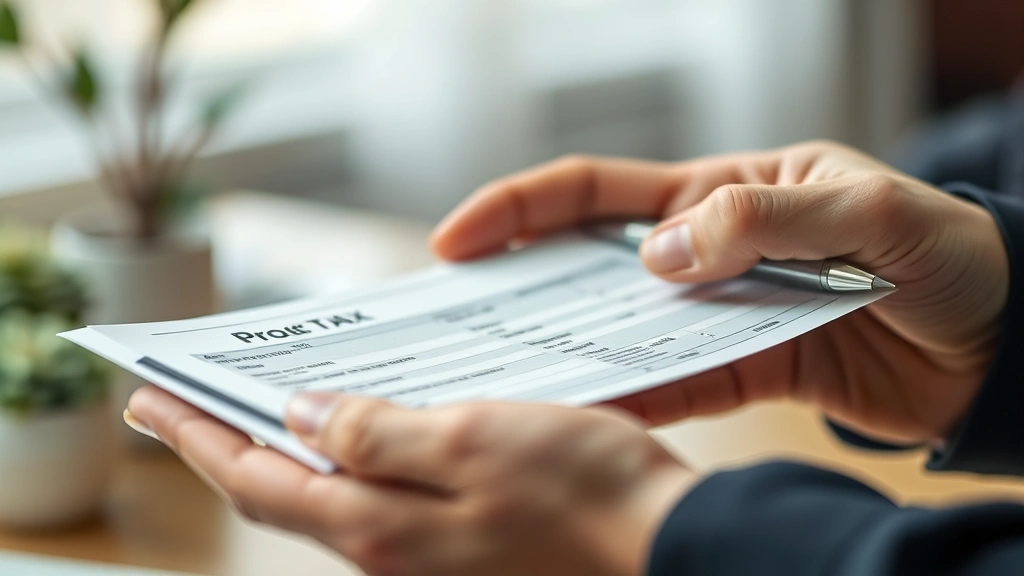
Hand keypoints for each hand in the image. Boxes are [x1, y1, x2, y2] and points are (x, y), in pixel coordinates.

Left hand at [128, 386, 693, 575]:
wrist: (664, 543)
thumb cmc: (582, 490)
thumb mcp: (472, 441)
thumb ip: (379, 435)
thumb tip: (306, 418)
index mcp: (382, 524)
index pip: (258, 477)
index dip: (197, 435)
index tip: (147, 396)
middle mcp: (390, 548)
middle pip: (281, 490)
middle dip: (223, 442)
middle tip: (178, 400)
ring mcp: (424, 550)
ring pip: (327, 494)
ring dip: (282, 449)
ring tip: (255, 403)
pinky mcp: (458, 539)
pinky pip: (377, 495)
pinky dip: (345, 457)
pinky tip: (355, 425)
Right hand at [430, 141, 1008, 443]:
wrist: (1000, 341)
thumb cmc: (949, 252)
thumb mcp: (870, 214)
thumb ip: (768, 218)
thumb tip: (662, 253)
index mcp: (725, 190)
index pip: (598, 191)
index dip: (519, 209)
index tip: (457, 242)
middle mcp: (708, 249)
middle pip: (587, 263)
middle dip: (516, 285)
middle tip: (451, 321)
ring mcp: (719, 313)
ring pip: (621, 331)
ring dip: (565, 351)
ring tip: (500, 381)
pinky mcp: (743, 370)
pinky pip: (671, 387)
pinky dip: (629, 404)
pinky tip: (587, 422)